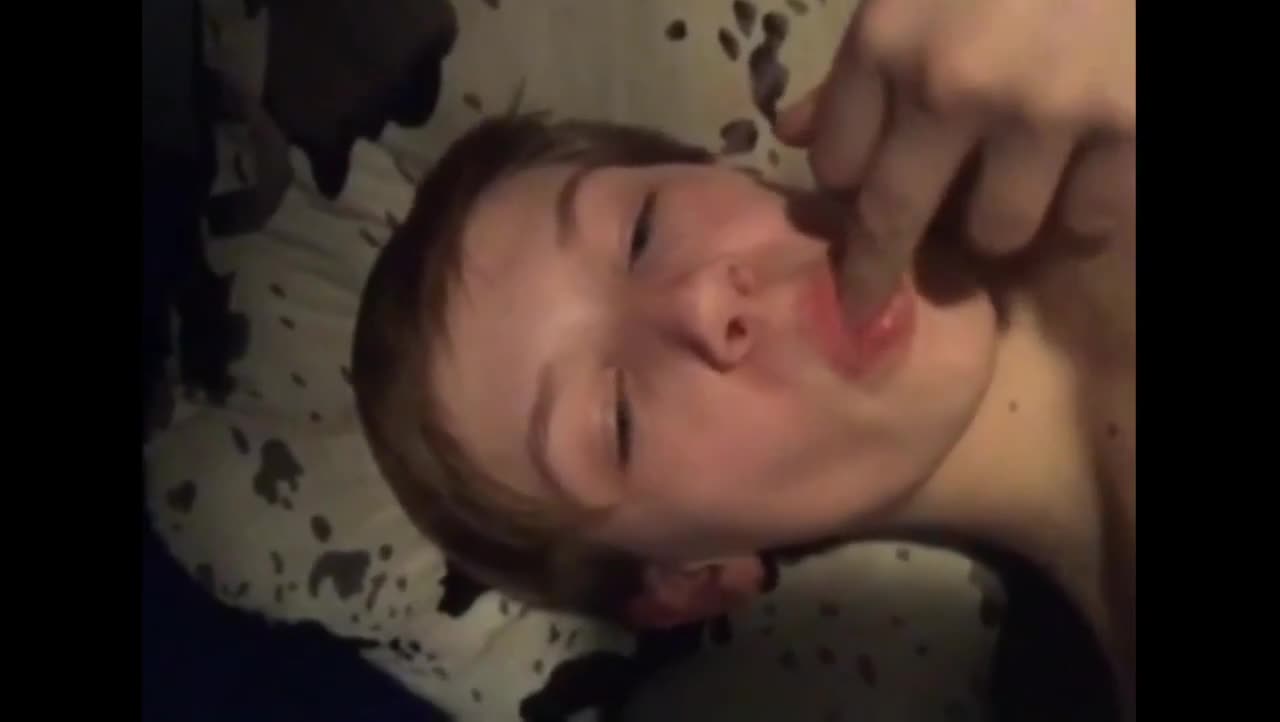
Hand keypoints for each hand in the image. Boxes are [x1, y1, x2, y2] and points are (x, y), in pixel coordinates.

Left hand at [776, 0, 1134, 257]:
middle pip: (892, 219)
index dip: (844, 188)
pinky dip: (1079, 215)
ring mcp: (1043, 112)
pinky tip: (1077, 181)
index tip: (859, 200)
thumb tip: (788, 133)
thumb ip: (857, 61)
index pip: (834, 164)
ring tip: (1010, 195)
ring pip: (995, 233)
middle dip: (876, 268)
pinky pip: (1087, 223)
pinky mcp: (1126, 129)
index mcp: (888, 37)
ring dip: (995, 225)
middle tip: (868, 298)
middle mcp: (952, 85)